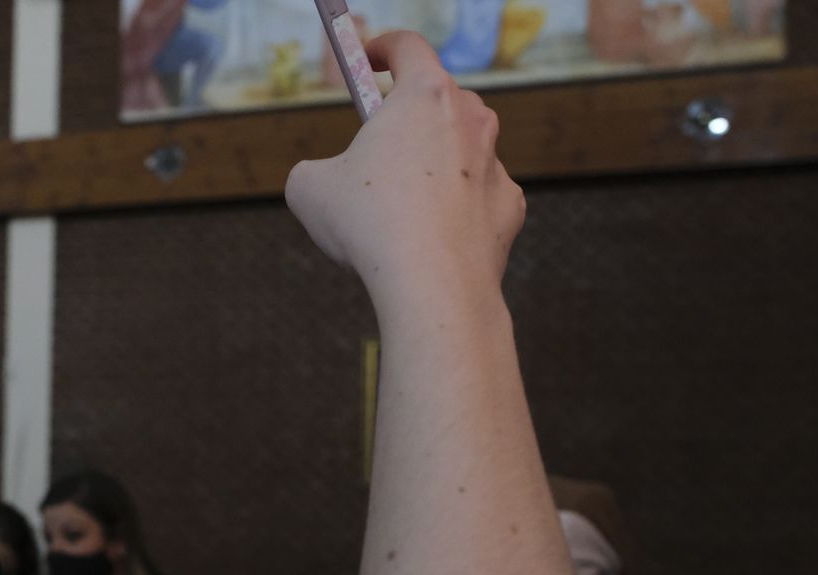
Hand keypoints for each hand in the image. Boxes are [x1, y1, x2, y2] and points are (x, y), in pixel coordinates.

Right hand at [285, 32, 524, 302]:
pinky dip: (453, 210)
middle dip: (406, 118)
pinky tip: (428, 238)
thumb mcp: (309, 189)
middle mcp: (470, 119)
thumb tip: (320, 180)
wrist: (431, 284)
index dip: (381, 49)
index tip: (367, 60)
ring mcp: (495, 163)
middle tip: (375, 147)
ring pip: (459, 151)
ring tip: (396, 209)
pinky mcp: (509, 206)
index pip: (407, 46)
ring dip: (430, 167)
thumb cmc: (369, 225)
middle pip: (437, 100)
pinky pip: (475, 197)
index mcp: (424, 96)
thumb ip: (313, 170)